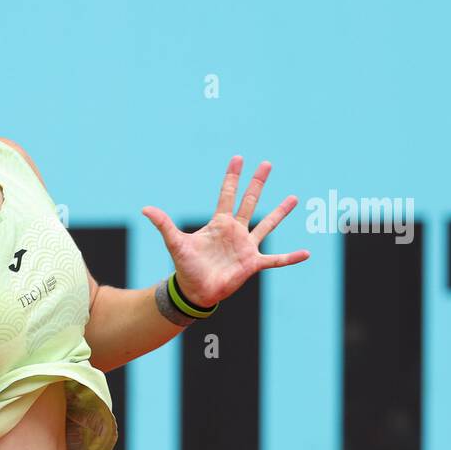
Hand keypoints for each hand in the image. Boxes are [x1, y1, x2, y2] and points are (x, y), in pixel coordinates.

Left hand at [141, 156, 308, 308]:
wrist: (194, 291)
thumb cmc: (185, 267)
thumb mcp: (175, 243)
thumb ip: (164, 225)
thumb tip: (144, 209)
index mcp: (218, 224)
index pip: (227, 195)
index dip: (232, 177)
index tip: (238, 158)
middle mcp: (235, 231)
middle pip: (249, 202)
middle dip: (257, 183)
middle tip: (267, 163)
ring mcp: (246, 247)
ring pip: (267, 225)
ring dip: (280, 212)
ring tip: (293, 198)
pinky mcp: (252, 264)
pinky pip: (276, 260)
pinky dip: (290, 258)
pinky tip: (306, 253)